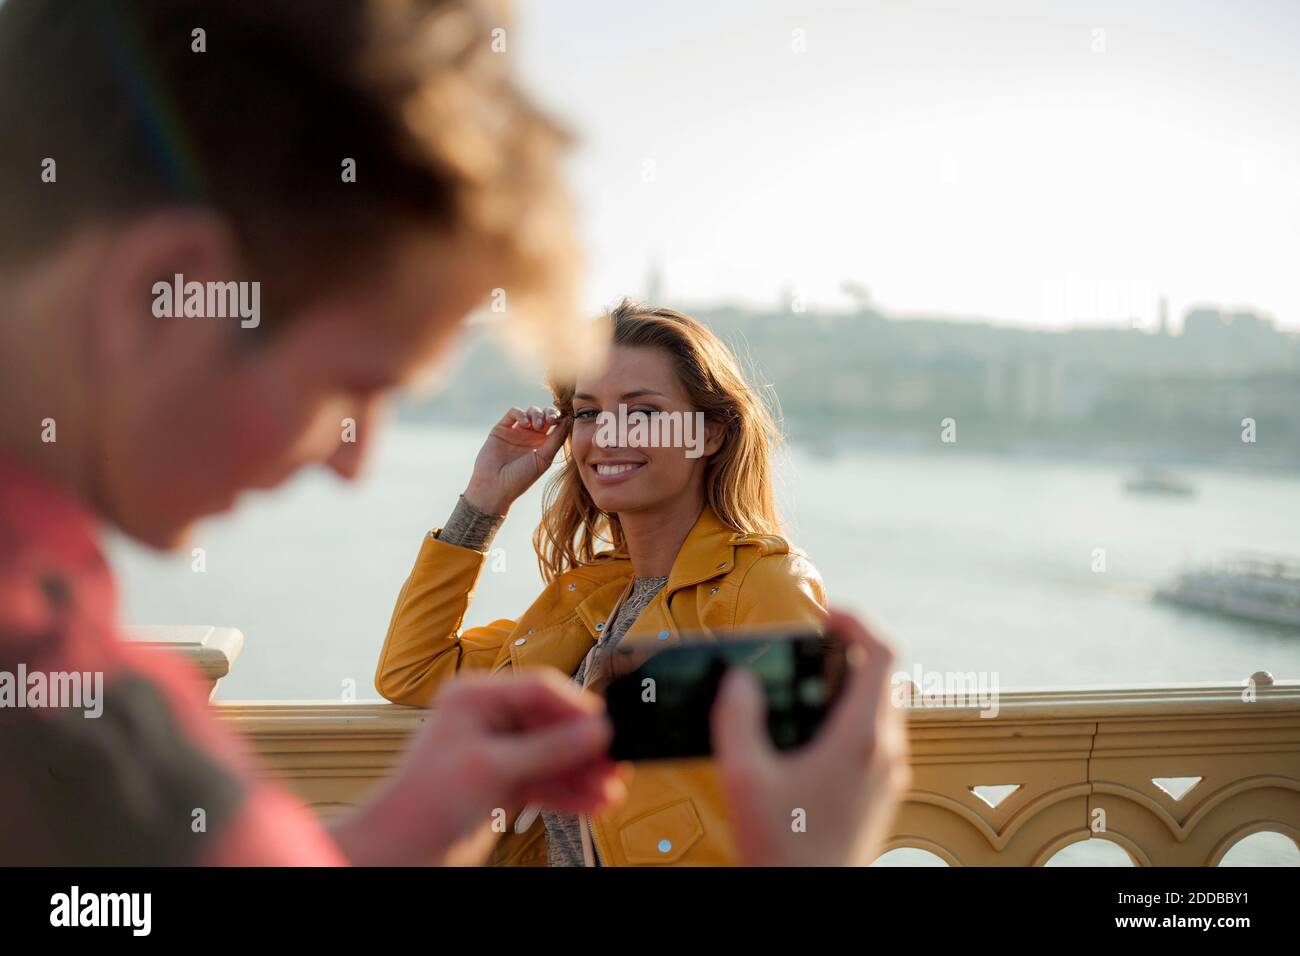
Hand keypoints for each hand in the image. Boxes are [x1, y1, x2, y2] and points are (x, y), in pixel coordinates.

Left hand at [331, 671, 622, 865]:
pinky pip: (543, 779)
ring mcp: (495, 752)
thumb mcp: (493, 768)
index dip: (575, 708)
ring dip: (580, 774)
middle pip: (550, 724)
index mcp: (474, 697)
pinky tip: (591, 802)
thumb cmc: (422, 802)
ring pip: (551, 755)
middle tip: (614, 764)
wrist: (398, 851)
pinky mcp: (500, 782)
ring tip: (609, 790)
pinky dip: (566, 791)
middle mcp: (486, 719)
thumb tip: (594, 730)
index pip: (538, 689)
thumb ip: (548, 749)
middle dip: (582, 748)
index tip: (605, 727)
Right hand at [463, 406, 569, 514]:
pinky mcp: (502, 428)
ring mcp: (516, 432)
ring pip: (531, 412)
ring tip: (536, 426)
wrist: (495, 486)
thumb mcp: (544, 459)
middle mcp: (531, 437)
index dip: (561, 419)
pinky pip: (513, 412)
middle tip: (550, 420)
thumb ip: (556, 439)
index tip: (564, 420)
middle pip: (545, 415)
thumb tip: (569, 420)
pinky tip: (524, 423)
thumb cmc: (521, 478)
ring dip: (536, 414)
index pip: (556, 426)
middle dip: (550, 413)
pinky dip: (521, 413)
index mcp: (544, 445)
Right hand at [710, 608, 909, 865]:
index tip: (826, 615)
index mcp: (861, 738)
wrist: (810, 902)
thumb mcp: (746, 777)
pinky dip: (849, 717)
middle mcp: (886, 752)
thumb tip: (740, 681)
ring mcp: (888, 774)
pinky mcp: (881, 793)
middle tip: (808, 648)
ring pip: (881, 708)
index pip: (881, 654)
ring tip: (804, 688)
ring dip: (847, 686)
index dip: (855, 621)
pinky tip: (810, 734)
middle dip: (845, 653)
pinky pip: (876, 736)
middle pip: (882, 678)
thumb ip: (739, 719)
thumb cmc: (787, 851)